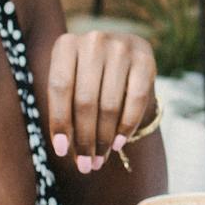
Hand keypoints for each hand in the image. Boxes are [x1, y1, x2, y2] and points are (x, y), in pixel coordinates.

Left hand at [46, 29, 154, 172]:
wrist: (121, 53)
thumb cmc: (86, 77)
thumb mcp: (70, 83)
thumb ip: (65, 110)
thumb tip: (67, 150)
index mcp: (66, 44)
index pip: (59, 88)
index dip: (60, 122)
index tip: (61, 151)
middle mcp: (93, 40)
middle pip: (85, 100)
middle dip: (85, 138)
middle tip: (86, 164)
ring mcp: (121, 46)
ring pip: (110, 104)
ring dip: (105, 138)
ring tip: (100, 159)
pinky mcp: (145, 58)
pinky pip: (136, 100)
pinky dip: (127, 126)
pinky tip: (119, 144)